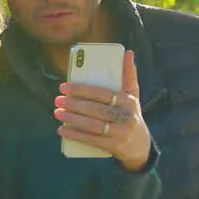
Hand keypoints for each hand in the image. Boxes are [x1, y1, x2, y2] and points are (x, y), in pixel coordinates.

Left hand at [54, 50, 151, 170]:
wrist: (140, 147)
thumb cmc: (131, 115)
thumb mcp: (133, 96)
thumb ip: (129, 74)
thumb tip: (128, 52)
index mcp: (128, 101)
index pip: (102, 93)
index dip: (82, 90)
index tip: (65, 87)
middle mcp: (126, 117)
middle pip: (95, 109)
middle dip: (73, 104)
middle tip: (57, 100)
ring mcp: (121, 133)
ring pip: (92, 125)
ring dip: (72, 119)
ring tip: (57, 113)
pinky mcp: (114, 147)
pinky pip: (91, 140)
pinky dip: (75, 135)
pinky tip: (62, 130)